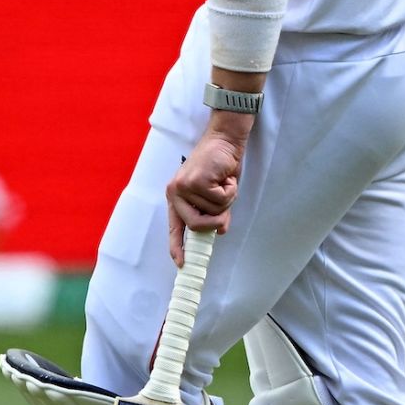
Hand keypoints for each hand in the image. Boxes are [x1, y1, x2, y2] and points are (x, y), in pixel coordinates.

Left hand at [167, 125, 246, 264]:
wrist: (225, 140)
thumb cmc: (220, 167)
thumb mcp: (217, 194)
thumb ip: (216, 213)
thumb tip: (219, 231)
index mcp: (177, 197)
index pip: (174, 227)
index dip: (177, 246)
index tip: (182, 264)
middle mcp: (176, 193)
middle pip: (197, 225)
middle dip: (217, 219)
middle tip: (225, 204)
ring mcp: (184, 187)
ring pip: (214, 212)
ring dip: (227, 199)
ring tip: (224, 181)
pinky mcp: (196, 181)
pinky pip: (220, 200)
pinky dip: (230, 190)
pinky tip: (226, 177)